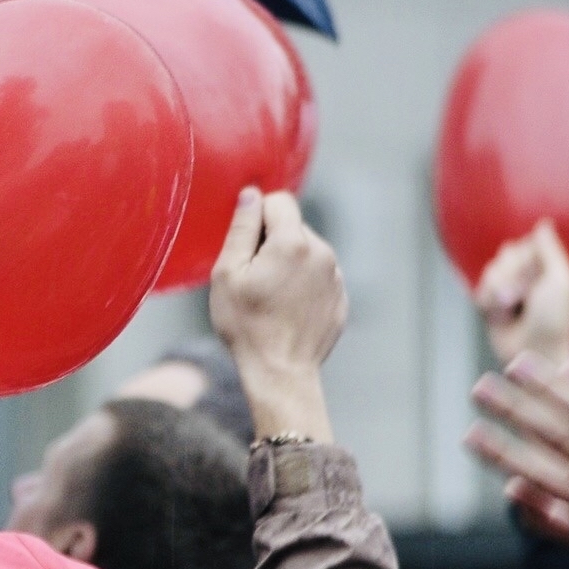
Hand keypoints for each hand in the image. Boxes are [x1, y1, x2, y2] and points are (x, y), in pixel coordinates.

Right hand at [209, 188, 342, 441]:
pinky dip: (303, 284)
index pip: (279, 201)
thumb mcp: (227, 274)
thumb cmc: (247, 325)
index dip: (256, 215)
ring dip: (288, 263)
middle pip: (293, 227)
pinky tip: (286, 310)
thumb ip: (240, 229)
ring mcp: (336, 277)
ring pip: (307, 252)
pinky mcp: (341, 298)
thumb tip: (250, 196)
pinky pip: (319, 277)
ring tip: (270, 297)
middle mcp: (322, 253)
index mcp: (292, 243)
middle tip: (253, 277)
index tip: (244, 243)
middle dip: (272, 242)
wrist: (280, 372)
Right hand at [475, 221, 568, 367]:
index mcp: (546, 267)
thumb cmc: (555, 319)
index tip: (541, 278)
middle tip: (527, 296)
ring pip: (490, 271)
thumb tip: (543, 222)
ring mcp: (507, 290)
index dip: (528, 260)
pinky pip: (479, 290)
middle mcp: (526, 276)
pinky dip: (489, 303)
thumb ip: (550, 249)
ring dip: (501, 291)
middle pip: (505, 255)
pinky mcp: (490, 305)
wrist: (534, 352)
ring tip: (514, 309)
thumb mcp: (560, 280)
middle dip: (513, 275)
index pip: (525, 244)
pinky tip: (501, 317)